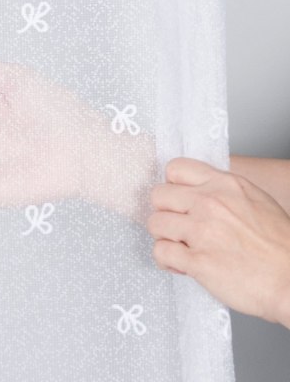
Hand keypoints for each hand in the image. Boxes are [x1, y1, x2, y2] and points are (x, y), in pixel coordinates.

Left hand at [147, 157, 289, 328]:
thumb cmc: (278, 245)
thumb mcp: (253, 199)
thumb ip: (221, 190)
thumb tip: (193, 190)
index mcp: (224, 184)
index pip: (175, 168)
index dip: (172, 185)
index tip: (178, 200)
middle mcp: (210, 203)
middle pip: (158, 195)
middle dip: (164, 212)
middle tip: (177, 226)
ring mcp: (202, 231)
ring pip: (154, 223)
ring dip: (163, 237)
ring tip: (180, 247)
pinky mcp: (198, 261)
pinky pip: (160, 252)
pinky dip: (165, 260)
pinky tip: (180, 265)